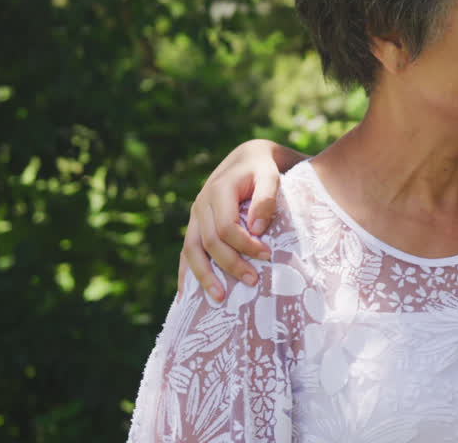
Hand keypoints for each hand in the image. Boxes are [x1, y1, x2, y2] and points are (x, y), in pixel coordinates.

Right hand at [178, 139, 301, 300]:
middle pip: (209, 242)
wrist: (246, 159)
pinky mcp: (195, 225)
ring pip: (192, 251)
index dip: (245, 245)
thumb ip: (266, 199)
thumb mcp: (270, 176)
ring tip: (219, 298)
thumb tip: (258, 230)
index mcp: (218, 191)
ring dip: (204, 276)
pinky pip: (187, 252)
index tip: (266, 255)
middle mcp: (201, 205)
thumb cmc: (262, 169)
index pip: (226, 227)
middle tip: (252, 282)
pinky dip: (186, 273)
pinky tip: (188, 295)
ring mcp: (195, 216)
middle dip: (230, 264)